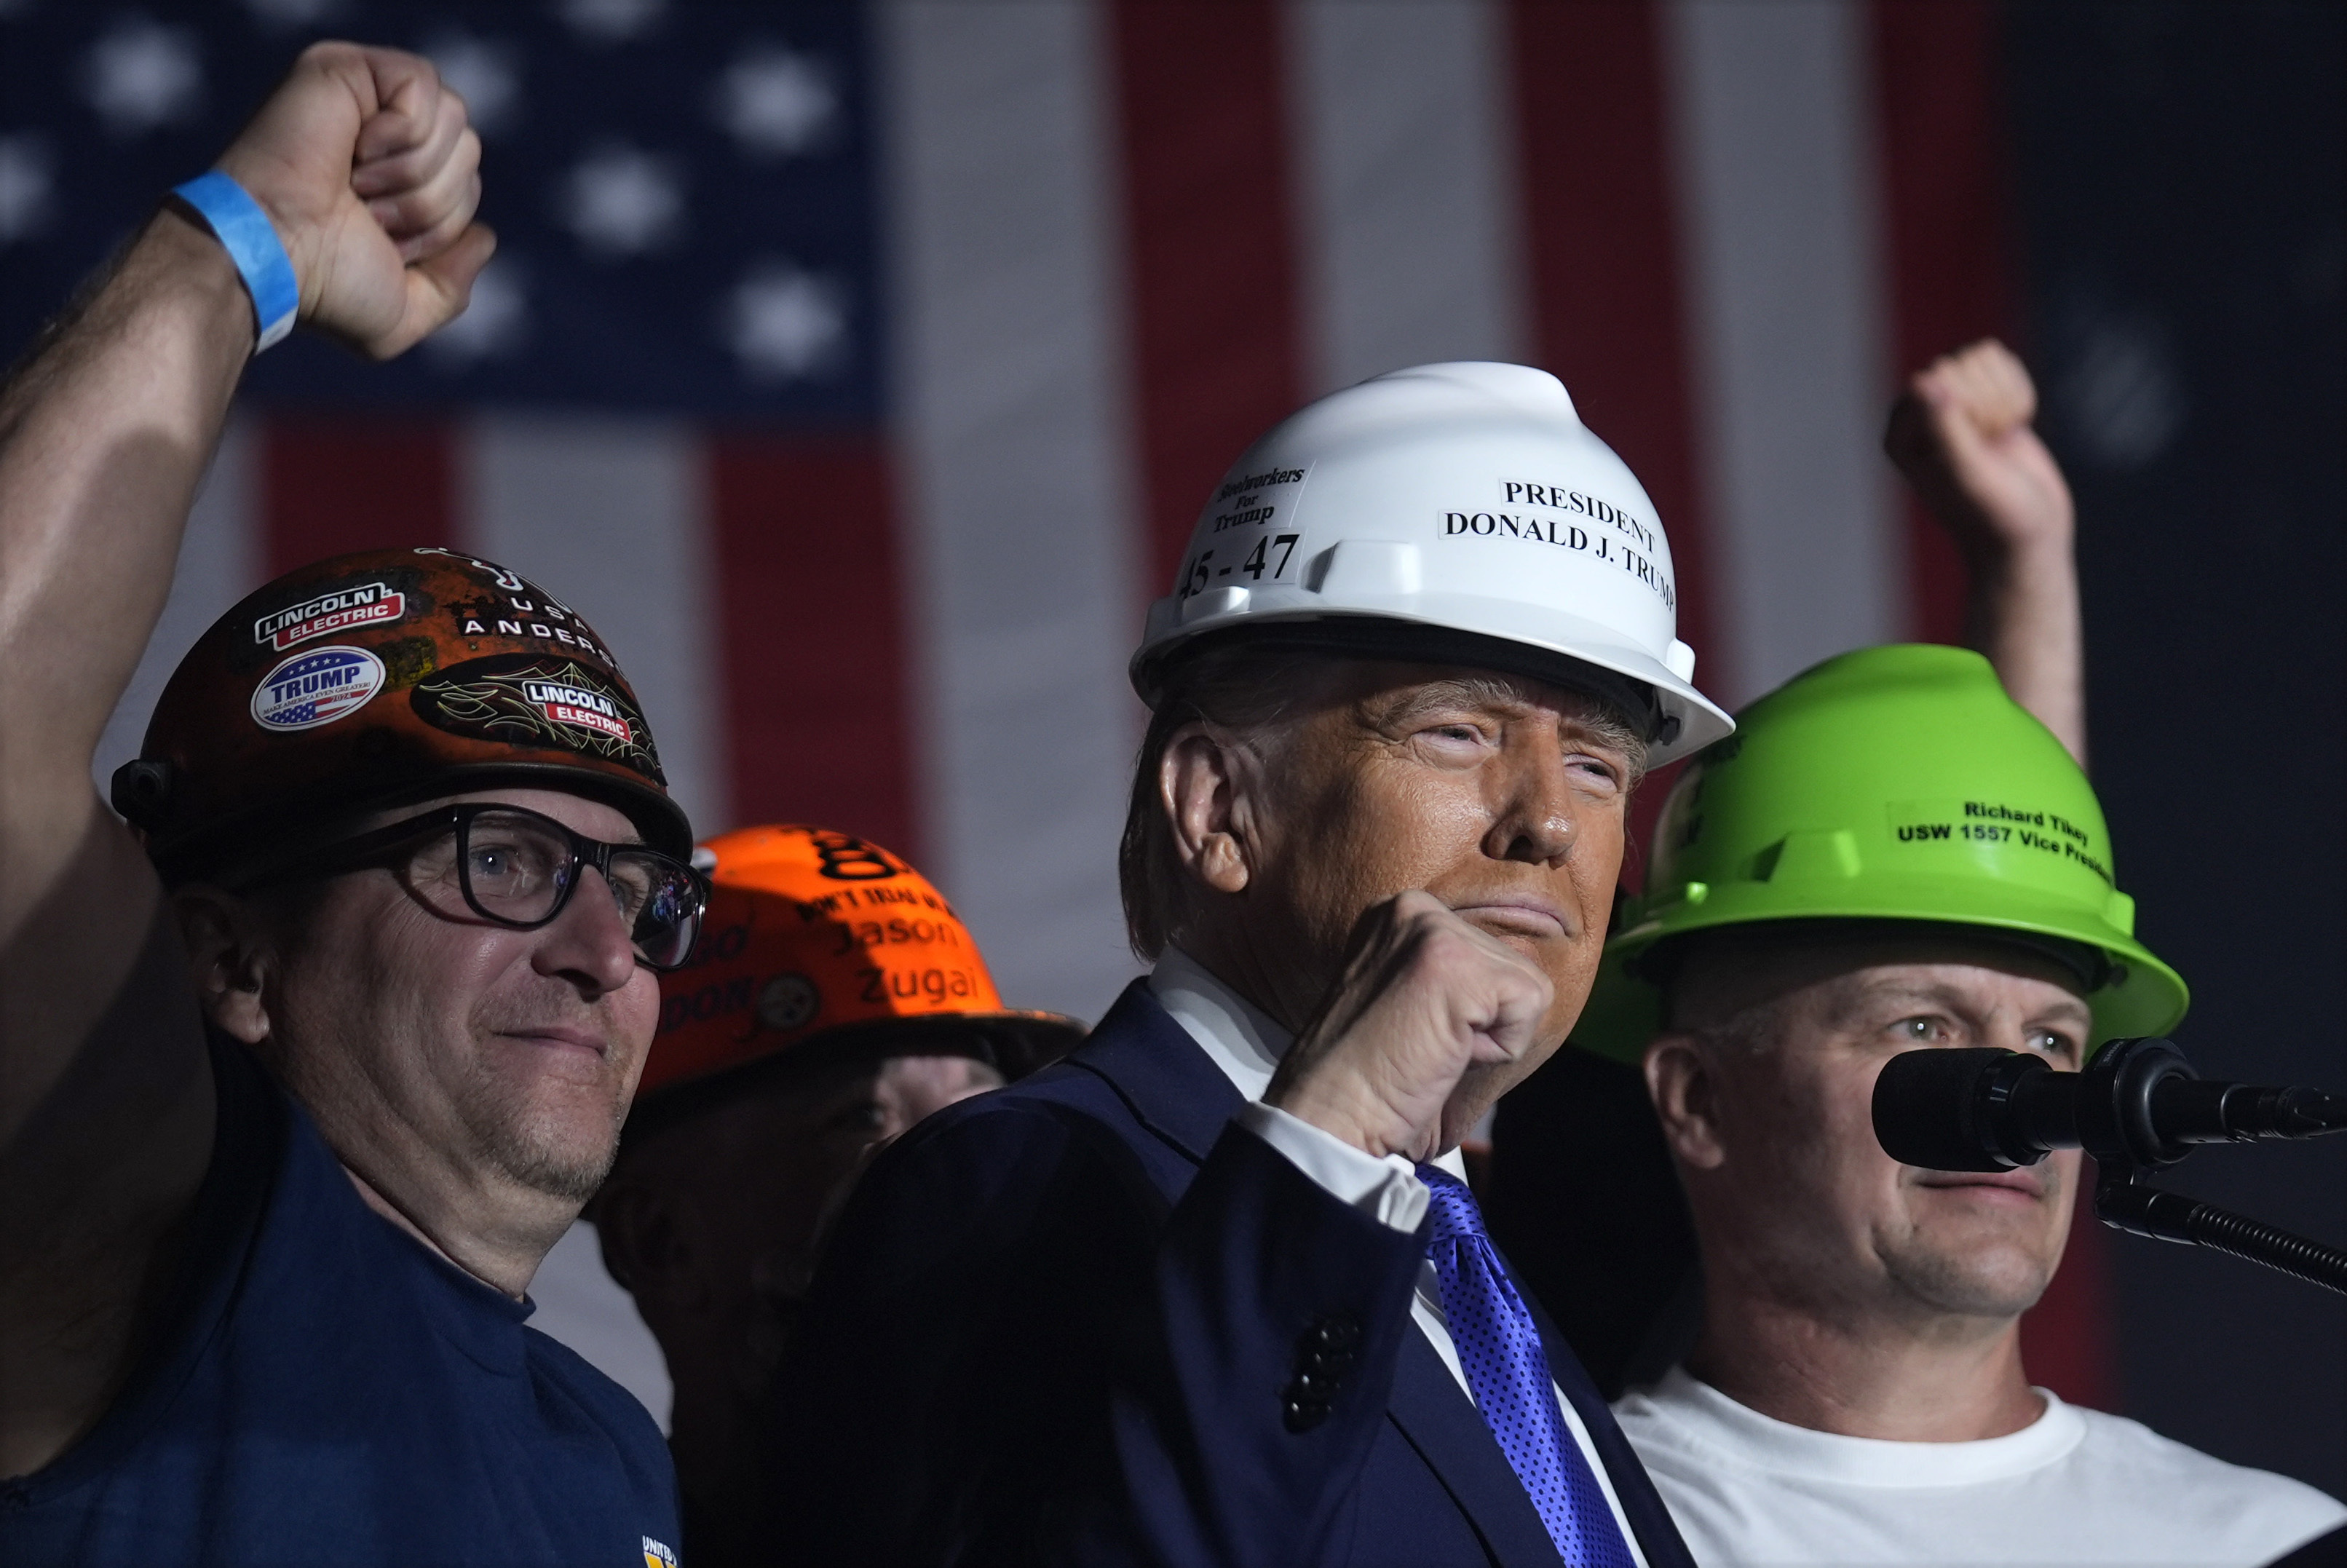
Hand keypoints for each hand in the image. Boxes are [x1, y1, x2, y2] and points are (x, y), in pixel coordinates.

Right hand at [212, 42, 491, 358]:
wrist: (273, 254)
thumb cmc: (325, 285)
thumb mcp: (402, 314)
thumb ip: (453, 288)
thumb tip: (484, 237)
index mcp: (396, 182)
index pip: (468, 185)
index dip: (443, 224)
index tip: (383, 240)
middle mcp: (382, 135)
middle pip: (470, 149)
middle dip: (432, 201)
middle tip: (369, 213)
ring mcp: (364, 97)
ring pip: (455, 120)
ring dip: (414, 173)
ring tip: (357, 185)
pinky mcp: (346, 67)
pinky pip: (424, 88)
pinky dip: (401, 133)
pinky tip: (354, 150)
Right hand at [1264, 891, 1552, 1161]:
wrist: (1330, 1114)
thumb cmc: (1368, 1076)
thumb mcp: (1407, 997)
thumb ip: (1451, 972)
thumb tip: (1516, 980)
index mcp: (1399, 912)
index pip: (1488, 953)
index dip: (1469, 1010)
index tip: (1415, 1032)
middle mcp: (1414, 908)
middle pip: (1512, 965)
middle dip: (1483, 1020)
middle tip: (1421, 1045)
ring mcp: (1435, 931)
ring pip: (1527, 986)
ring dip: (1491, 1036)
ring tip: (1430, 1047)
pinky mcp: (1460, 965)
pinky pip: (1531, 1005)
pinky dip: (1500, 1049)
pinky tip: (1443, 1053)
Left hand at [1884, 339, 2071, 561]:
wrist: (2031, 534)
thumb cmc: (1994, 514)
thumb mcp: (1969, 475)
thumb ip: (1945, 429)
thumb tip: (1922, 380)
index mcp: (1900, 433)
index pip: (1937, 379)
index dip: (1969, 408)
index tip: (1976, 450)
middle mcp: (1919, 415)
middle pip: (1961, 364)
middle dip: (1988, 404)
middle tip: (1991, 449)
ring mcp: (1952, 404)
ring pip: (1984, 360)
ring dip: (2005, 400)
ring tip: (2000, 442)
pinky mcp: (1983, 399)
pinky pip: (2004, 365)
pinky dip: (2020, 395)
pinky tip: (2012, 429)